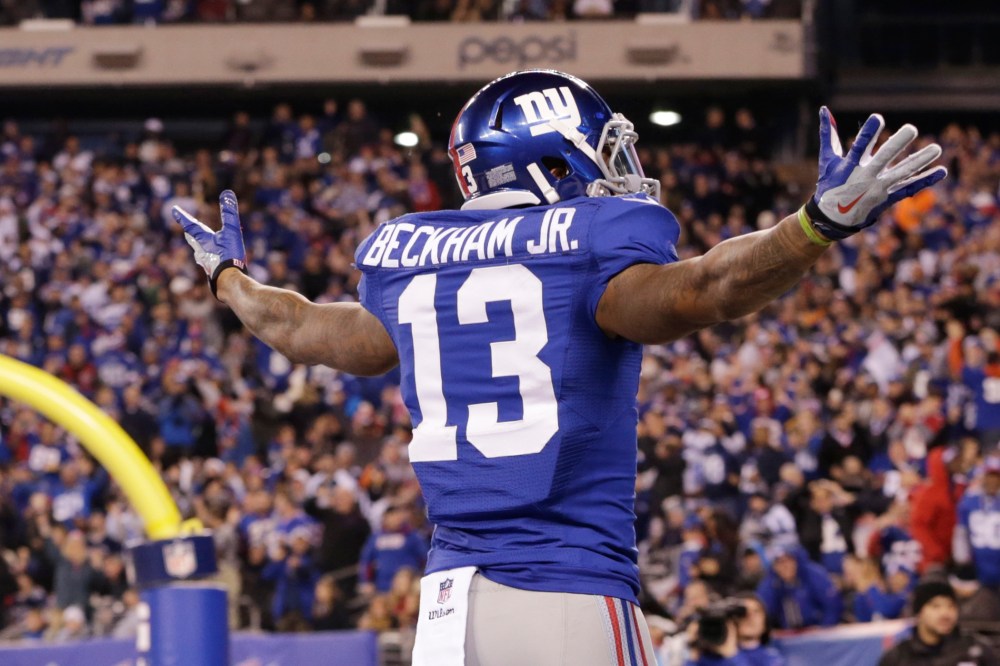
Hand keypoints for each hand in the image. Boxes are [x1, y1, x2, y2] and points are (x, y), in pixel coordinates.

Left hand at [172, 190, 247, 297]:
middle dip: (191, 234)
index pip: (190, 225)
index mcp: (203, 240)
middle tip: (186, 231)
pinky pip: (211, 265)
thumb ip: (230, 213)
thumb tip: (227, 193)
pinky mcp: (214, 274)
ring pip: (201, 254)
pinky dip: (211, 261)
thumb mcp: (232, 231)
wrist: (230, 283)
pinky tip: (216, 266)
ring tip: (200, 250)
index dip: (183, 217)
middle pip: (193, 241)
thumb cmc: (229, 256)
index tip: (174, 210)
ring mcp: (207, 265)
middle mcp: (202, 252)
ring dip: (200, 249)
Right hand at [805, 107, 946, 240]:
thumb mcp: (827, 161)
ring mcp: (878, 188)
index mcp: (850, 166)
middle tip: (911, 129)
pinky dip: (925, 180)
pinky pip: (909, 189)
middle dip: (897, 144)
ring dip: (920, 161)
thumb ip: (828, 135)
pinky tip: (941, 170)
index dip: (869, 132)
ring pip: (902, 173)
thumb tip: (824, 109)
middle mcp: (865, 177)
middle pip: (883, 158)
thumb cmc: (829, 185)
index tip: (878, 118)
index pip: (860, 146)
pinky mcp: (887, 199)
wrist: (832, 219)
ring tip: (937, 148)